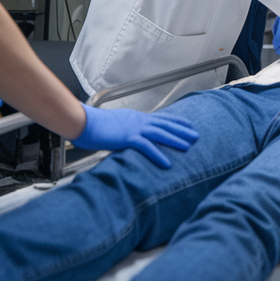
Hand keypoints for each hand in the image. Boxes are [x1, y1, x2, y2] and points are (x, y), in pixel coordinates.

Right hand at [71, 105, 198, 168]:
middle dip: (182, 130)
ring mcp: (133, 128)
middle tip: (196, 135)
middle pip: (165, 125)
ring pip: (160, 133)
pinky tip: (167, 163)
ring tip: (189, 146)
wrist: (83, 122)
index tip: (188, 124)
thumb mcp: (114, 125)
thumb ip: (124, 130)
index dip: (175, 122)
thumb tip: (129, 137)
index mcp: (135, 117)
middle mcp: (138, 120)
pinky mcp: (127, 138)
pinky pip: (147, 147)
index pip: (160, 118)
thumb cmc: (94, 125)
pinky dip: (158, 155)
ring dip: (176, 140)